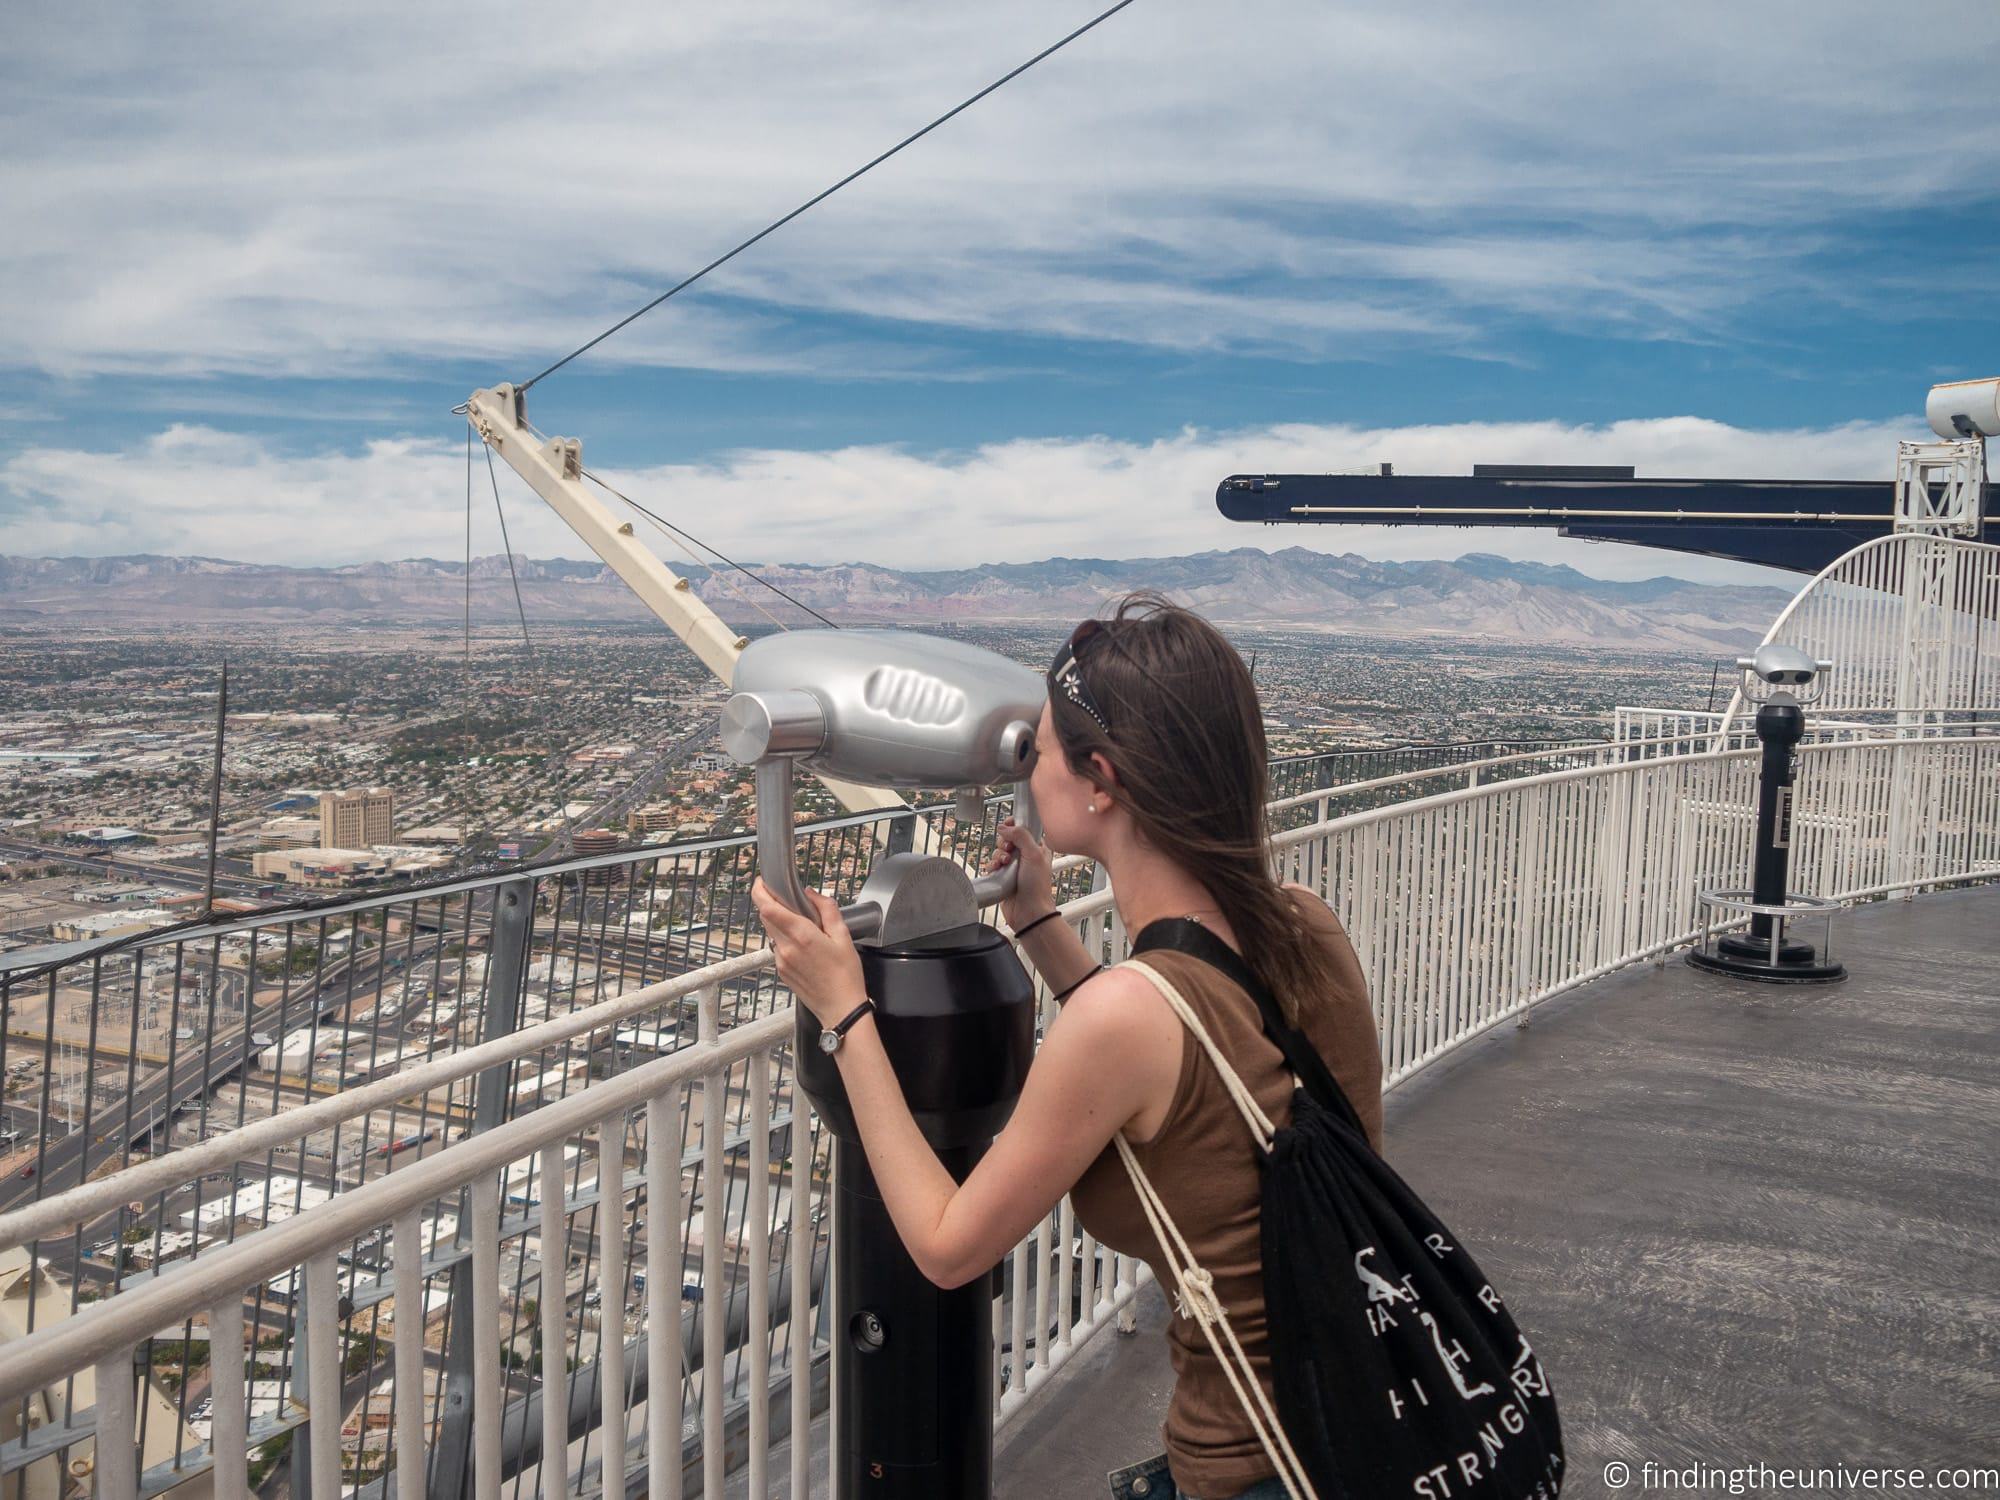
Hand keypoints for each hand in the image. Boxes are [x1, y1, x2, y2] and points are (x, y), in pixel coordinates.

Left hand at [749, 877, 866, 1028]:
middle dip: (771, 904)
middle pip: (766, 917)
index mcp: (801, 935)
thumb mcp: (844, 936)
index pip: (768, 908)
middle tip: (786, 898)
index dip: (760, 892)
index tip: (762, 882)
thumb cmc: (846, 976)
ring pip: (772, 932)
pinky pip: (777, 947)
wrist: (841, 1009)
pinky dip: (785, 939)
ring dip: (780, 922)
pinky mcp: (781, 971)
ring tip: (803, 925)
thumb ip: (827, 910)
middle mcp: (786, 948)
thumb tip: (812, 895)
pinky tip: (804, 946)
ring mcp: (781, 961)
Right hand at [988, 817, 1054, 931]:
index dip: (1014, 826)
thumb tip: (1004, 827)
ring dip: (998, 855)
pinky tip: (996, 870)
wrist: (1029, 912)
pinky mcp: (1003, 877)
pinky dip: (992, 866)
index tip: (1008, 825)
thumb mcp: (1034, 854)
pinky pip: (992, 865)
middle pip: (1008, 839)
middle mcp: (1026, 856)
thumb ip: (1021, 835)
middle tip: (1008, 850)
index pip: (1024, 829)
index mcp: (1038, 848)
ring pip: (998, 852)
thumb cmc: (1037, 886)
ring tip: (1004, 864)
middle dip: (1004, 843)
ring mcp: (1014, 867)